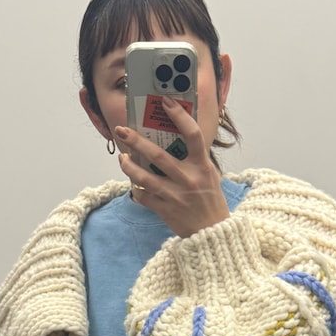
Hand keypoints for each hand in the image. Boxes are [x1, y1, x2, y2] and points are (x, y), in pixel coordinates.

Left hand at [114, 98, 229, 238]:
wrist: (214, 234)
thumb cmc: (211, 200)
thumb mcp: (210, 175)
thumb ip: (195, 158)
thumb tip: (174, 138)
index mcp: (203, 166)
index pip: (192, 134)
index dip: (179, 116)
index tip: (166, 102)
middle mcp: (189, 179)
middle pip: (158, 155)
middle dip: (136, 141)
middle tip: (121, 130)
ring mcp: (176, 196)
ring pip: (144, 177)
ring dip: (128, 166)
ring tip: (122, 158)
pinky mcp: (166, 210)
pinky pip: (143, 196)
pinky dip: (135, 189)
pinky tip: (132, 182)